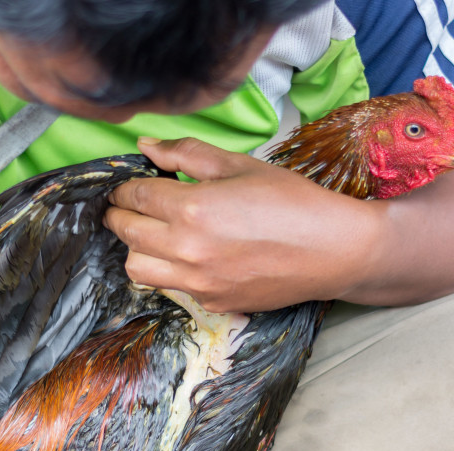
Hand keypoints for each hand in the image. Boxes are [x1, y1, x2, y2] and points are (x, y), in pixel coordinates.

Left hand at [106, 136, 378, 312]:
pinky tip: (188, 255)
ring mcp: (198, 282)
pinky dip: (168, 270)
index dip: (123, 188)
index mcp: (192, 209)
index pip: (134, 197)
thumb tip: (145, 145)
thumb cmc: (292, 201)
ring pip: (137, 269)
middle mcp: (187, 250)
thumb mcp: (240, 165)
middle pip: (126, 233)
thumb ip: (187, 153)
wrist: (333, 251)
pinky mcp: (212, 302)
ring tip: (155, 233)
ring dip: (137, 248)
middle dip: (120, 215)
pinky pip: (170, 287)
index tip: (124, 186)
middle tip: (128, 206)